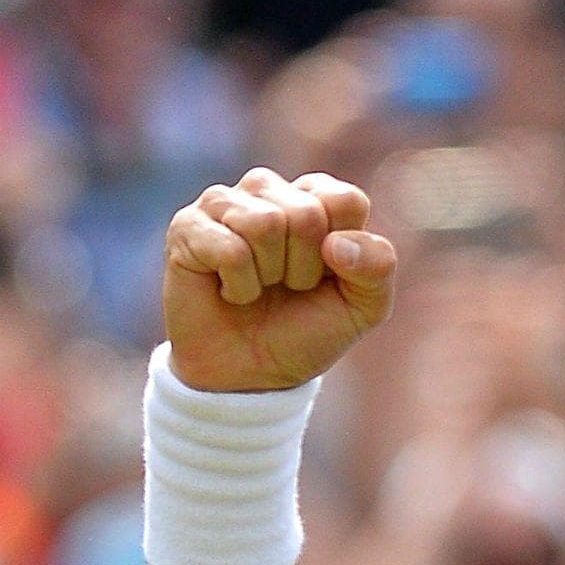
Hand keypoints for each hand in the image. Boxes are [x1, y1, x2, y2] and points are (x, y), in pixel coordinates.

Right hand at [163, 167, 397, 391]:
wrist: (252, 374)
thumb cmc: (307, 330)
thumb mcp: (365, 306)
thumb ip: (378, 266)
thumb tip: (335, 244)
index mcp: (318, 197)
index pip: (346, 200)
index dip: (344, 253)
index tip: (327, 276)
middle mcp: (270, 189)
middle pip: (307, 214)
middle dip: (305, 268)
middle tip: (287, 286)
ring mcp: (224, 203)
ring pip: (266, 224)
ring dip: (269, 274)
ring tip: (260, 286)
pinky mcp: (187, 226)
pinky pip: (229, 249)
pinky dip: (239, 286)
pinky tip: (229, 291)